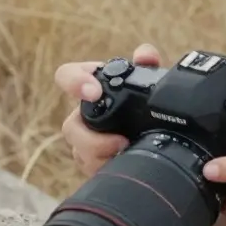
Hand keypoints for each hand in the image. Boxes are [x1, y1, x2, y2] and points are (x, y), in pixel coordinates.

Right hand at [55, 43, 161, 179]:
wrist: (158, 135)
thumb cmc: (145, 103)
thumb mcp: (150, 84)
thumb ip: (147, 66)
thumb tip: (145, 55)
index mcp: (93, 87)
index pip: (67, 76)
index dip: (74, 82)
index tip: (93, 92)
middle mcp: (84, 114)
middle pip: (70, 127)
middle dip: (91, 139)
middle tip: (120, 141)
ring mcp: (86, 141)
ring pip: (79, 153)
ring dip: (101, 157)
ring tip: (126, 155)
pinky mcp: (94, 163)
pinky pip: (90, 170)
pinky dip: (107, 169)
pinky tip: (124, 167)